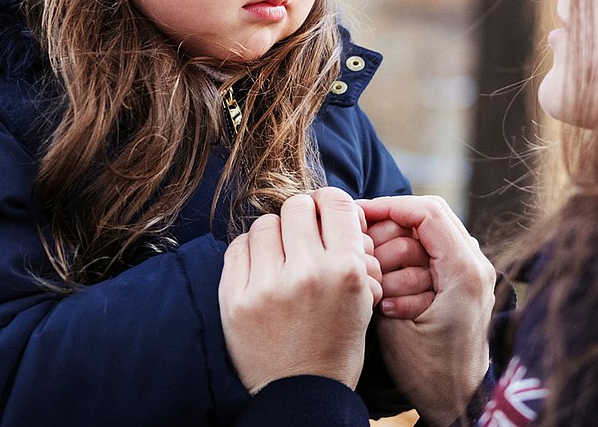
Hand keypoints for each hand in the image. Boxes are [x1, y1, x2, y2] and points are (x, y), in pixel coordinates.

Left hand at [219, 188, 381, 393]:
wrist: (300, 393)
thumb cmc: (336, 343)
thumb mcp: (362, 297)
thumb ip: (352, 251)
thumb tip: (333, 208)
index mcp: (345, 271)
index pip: (335, 203)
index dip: (329, 203)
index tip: (323, 214)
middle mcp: (307, 273)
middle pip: (297, 206)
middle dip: (301, 217)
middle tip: (301, 236)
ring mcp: (267, 286)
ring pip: (265, 223)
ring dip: (274, 235)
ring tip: (279, 258)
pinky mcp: (235, 299)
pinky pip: (237, 247)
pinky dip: (249, 252)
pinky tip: (259, 270)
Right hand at [359, 196, 495, 426]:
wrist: (459, 402)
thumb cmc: (428, 371)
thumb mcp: (394, 324)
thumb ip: (381, 277)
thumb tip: (360, 240)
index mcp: (464, 270)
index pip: (426, 211)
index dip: (387, 207)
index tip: (356, 216)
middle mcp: (476, 264)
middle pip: (427, 218)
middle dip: (389, 233)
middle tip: (363, 256)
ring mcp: (473, 271)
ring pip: (427, 236)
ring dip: (397, 251)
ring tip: (378, 283)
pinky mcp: (464, 282)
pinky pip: (432, 255)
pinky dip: (407, 265)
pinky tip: (389, 289)